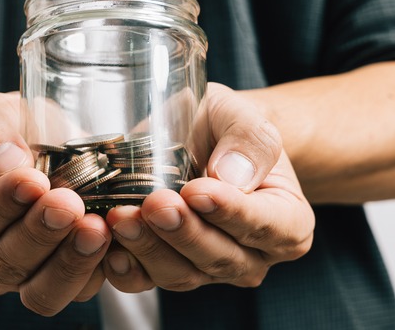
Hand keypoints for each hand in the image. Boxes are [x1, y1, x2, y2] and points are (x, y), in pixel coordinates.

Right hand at [0, 93, 112, 315]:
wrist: (35, 146)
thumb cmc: (5, 133)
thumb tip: (6, 162)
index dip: (0, 206)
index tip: (32, 180)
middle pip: (6, 265)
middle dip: (40, 234)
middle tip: (69, 202)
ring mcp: (24, 278)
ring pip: (43, 291)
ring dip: (72, 262)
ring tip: (97, 227)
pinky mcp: (64, 281)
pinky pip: (82, 289)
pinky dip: (102, 267)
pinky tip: (118, 236)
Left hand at [102, 83, 314, 291]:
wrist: (196, 137)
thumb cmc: (225, 127)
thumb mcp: (243, 115)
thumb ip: (249, 140)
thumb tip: (232, 174)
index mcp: (287, 222)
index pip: (266, 226)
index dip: (231, 213)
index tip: (197, 191)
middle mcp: (251, 256)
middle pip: (219, 257)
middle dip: (182, 233)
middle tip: (154, 204)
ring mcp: (206, 269)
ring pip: (180, 273)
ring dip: (148, 249)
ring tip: (121, 217)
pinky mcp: (164, 270)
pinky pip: (144, 280)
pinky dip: (124, 267)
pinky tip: (107, 246)